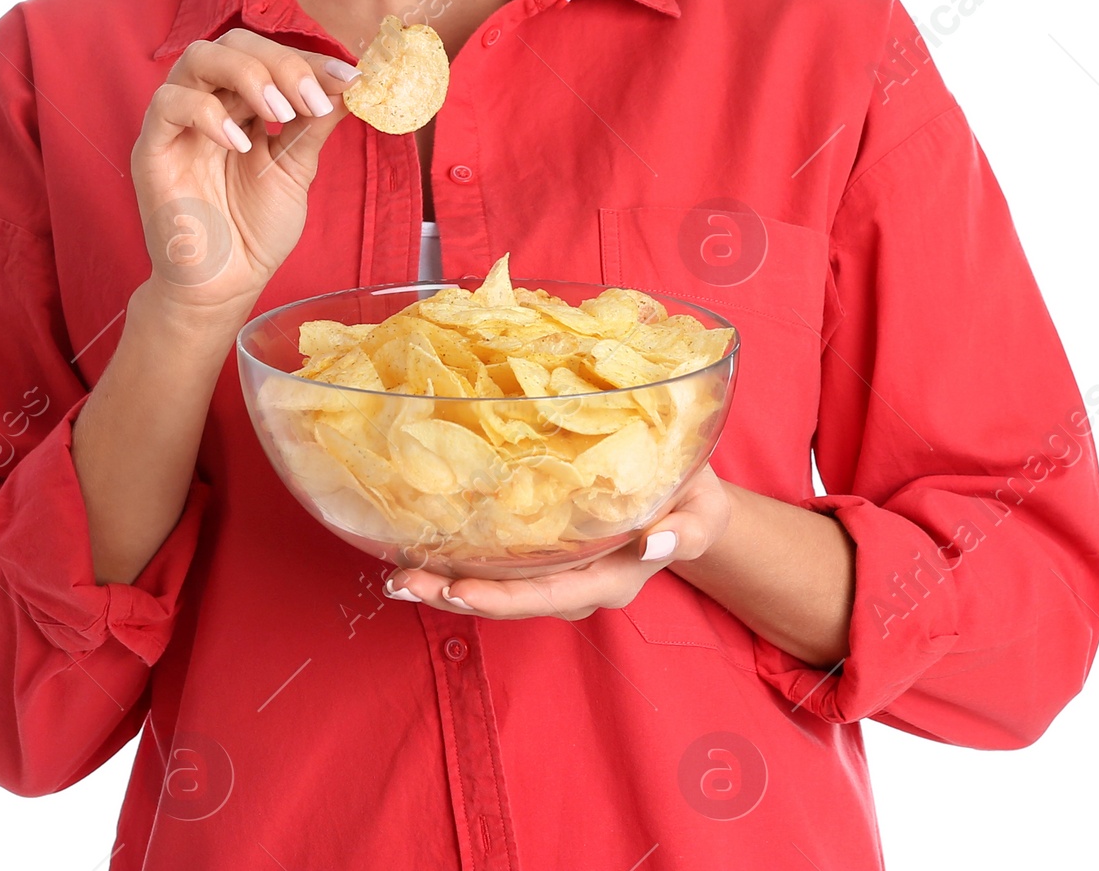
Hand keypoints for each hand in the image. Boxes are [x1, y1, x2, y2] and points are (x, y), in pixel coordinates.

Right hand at [130, 28, 358, 314]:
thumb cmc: (254, 229)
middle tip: (312, 97)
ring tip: (280, 113)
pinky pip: (168, 105)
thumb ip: (315, 122)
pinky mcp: (152, 150)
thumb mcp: (296, 168)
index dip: (309, 60)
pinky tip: (240, 143)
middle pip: (232, 43)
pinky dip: (208, 113)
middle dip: (279, 62)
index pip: (268, 55)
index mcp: (241, 103)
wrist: (224, 286)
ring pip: (196, 59)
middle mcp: (208, 102)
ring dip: (247, 75)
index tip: (348, 78)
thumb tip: (350, 81)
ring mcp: (177, 124)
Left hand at [384, 464, 732, 619]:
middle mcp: (579, 584)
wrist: (690, 498)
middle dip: (453, 594)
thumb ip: (685, 530)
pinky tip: (420, 550)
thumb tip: (656, 542)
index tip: (454, 591)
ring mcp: (559, 573)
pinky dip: (458, 562)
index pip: (549, 595)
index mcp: (614, 577)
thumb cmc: (695, 500)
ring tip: (396, 572)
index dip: (501, 597)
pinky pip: (499, 566)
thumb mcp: (703, 511)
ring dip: (445, 583)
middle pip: (510, 600)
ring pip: (497, 587)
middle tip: (400, 581)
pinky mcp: (545, 553)